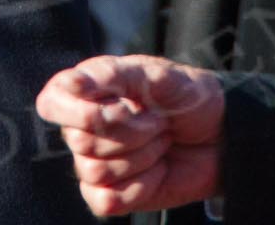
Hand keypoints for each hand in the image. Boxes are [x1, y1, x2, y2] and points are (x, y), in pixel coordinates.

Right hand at [36, 54, 225, 215]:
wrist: (221, 137)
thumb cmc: (188, 98)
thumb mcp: (159, 74)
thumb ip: (114, 74)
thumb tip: (71, 83)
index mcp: (89, 89)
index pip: (52, 101)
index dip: (78, 109)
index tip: (122, 103)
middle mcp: (85, 126)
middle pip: (82, 140)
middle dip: (133, 131)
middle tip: (159, 121)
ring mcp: (96, 162)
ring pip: (96, 170)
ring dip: (142, 156)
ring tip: (161, 140)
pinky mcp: (112, 195)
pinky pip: (107, 200)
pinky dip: (141, 186)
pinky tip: (157, 170)